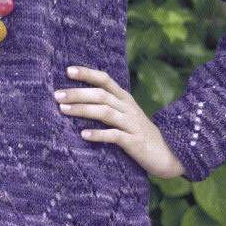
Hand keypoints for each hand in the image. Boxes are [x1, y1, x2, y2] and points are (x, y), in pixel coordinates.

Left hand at [54, 65, 185, 179]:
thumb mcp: (125, 116)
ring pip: (105, 112)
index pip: (105, 80)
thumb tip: (76, 100)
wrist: (168, 155)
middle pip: (101, 95)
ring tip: (63, 110)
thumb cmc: (139, 134)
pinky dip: (98, 134)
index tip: (68, 70)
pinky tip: (84, 134)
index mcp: (125, 99)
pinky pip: (115, 136)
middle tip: (57, 95)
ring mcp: (132, 124)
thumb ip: (106, 106)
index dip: (88, 73)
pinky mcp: (134, 142)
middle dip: (78, 93)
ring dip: (83, 110)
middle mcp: (128, 108)